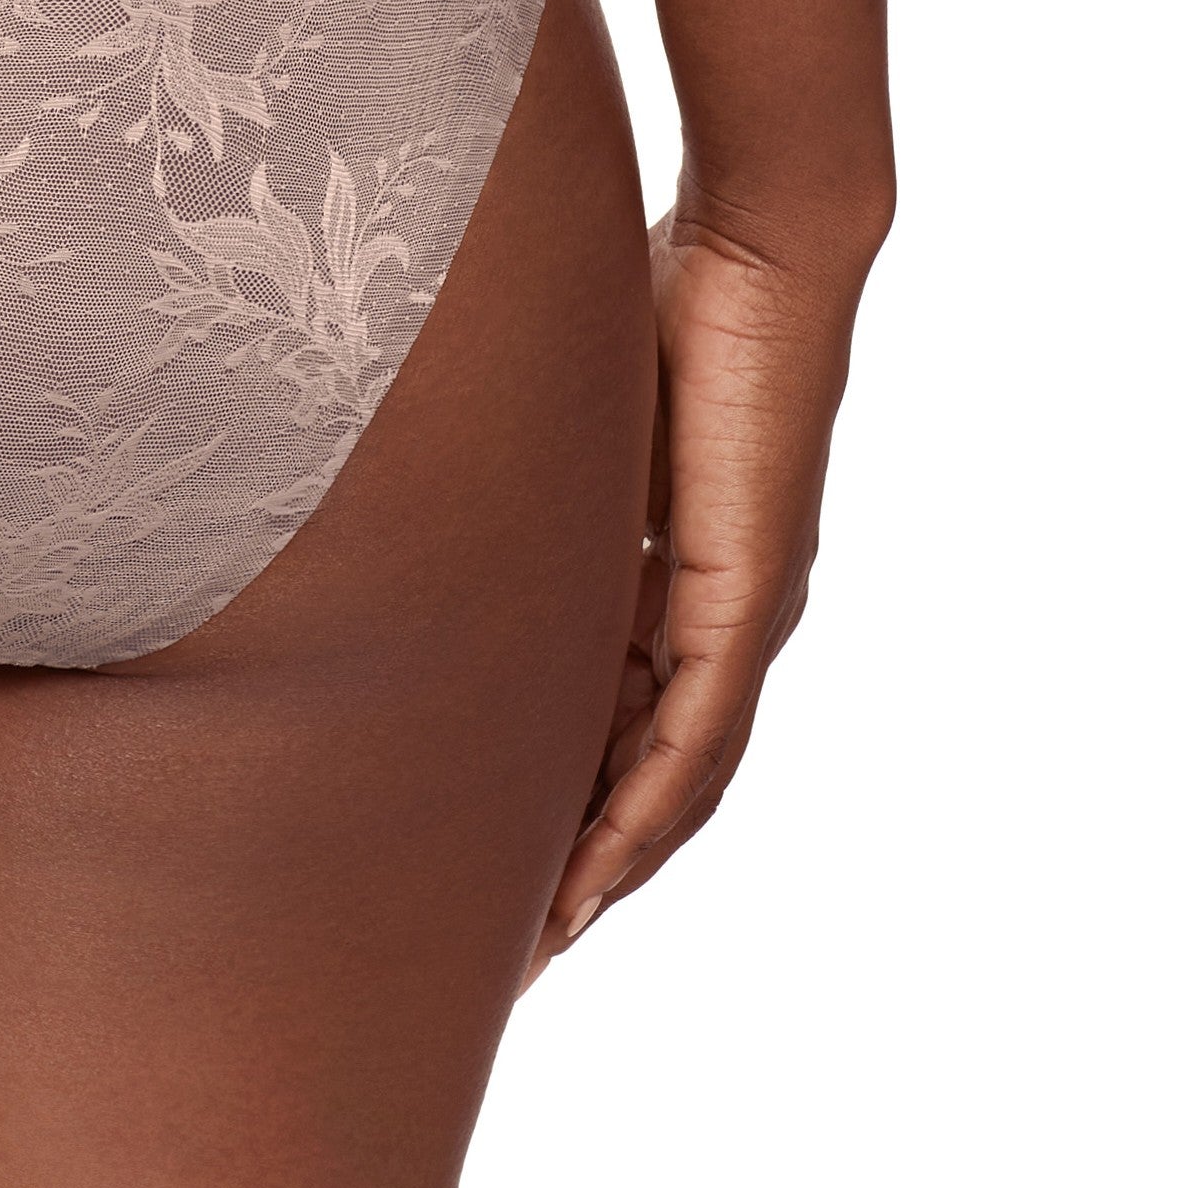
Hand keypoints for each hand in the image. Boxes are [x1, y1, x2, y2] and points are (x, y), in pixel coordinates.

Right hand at [526, 205, 873, 980]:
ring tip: (548, 938)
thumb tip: (422, 478)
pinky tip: (602, 871)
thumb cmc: (668, 288)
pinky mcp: (747, 594)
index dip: (570, 794)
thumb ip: (524, 474)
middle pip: (657, 774)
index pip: (626, 713)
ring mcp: (744, 608)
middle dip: (587, 863)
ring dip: (613, 864)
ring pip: (679, 777)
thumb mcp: (568, 417)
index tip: (505, 858)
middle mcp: (726, 609)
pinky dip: (649, 812)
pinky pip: (698, 736)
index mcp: (683, 567)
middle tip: (518, 945)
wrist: (765, 241)